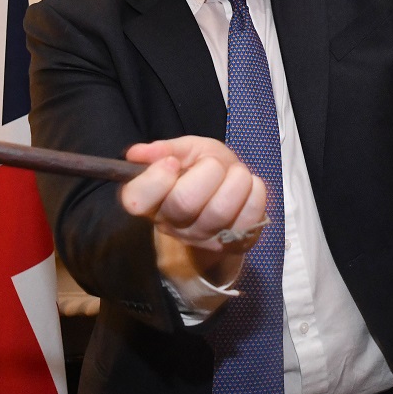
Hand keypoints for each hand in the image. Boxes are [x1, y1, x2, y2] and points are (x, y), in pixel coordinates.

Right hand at [120, 136, 267, 282]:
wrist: (231, 190)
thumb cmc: (202, 169)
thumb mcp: (185, 151)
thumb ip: (164, 149)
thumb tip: (136, 153)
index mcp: (152, 201)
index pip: (136, 201)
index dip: (155, 179)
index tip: (171, 162)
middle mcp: (173, 225)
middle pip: (184, 203)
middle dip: (208, 171)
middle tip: (213, 164)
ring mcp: (204, 239)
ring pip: (220, 211)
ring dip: (236, 180)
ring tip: (235, 173)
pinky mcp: (234, 244)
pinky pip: (250, 217)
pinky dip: (256, 192)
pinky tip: (249, 187)